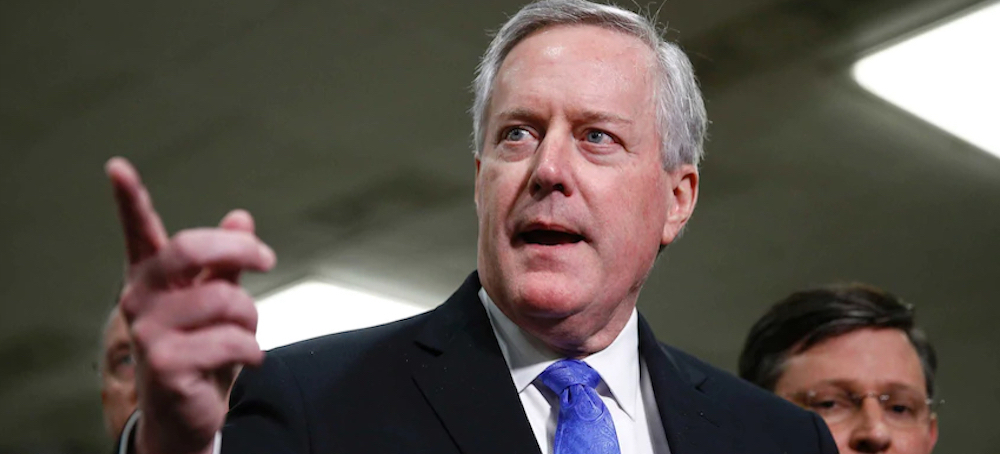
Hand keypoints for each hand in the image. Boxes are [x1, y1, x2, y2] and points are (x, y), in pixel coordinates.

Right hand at [106, 157, 275, 453]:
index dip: (128, 198)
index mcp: (152, 276)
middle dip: (240, 249)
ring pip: (225, 299)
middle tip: (268, 259)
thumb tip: (241, 216)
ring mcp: (148, 331)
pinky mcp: (166, 363)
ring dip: (251, 318)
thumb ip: (227, 260)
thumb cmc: (203, 347)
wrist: (187, 413)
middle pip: (189, 249)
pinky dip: (253, 351)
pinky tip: (247, 361)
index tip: (117, 166)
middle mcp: (141, 298)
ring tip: (244, 336)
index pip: (139, 231)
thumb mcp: (218, 299)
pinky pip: (232, 340)